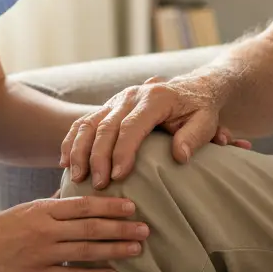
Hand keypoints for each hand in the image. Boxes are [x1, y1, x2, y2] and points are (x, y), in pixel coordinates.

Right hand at [0, 194, 149, 271]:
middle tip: (145, 229)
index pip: (83, 204)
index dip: (110, 206)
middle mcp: (46, 229)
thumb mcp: (24, 209)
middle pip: (91, 226)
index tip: (131, 207)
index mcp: (43, 209)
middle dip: (121, 228)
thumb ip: (49, 206)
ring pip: (86, 250)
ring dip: (115, 249)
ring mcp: (43, 253)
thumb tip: (70, 196)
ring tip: (136, 250)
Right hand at [61, 75, 251, 188]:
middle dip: (98, 156)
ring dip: (79, 150)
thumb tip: (179, 156)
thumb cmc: (200, 109)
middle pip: (106, 126)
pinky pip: (83, 123)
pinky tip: (65, 162)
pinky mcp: (107, 107)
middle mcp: (130, 96)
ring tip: (77, 177)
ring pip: (89, 124)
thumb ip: (194, 138)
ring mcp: (115, 100)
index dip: (123, 151)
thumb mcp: (207, 122)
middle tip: (97, 184)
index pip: (132, 126)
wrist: (192, 87)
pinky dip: (71, 141)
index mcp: (154, 98)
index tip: (118, 175)